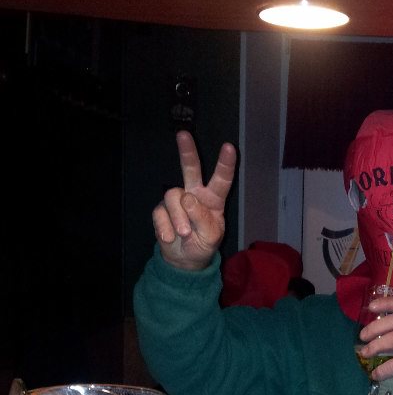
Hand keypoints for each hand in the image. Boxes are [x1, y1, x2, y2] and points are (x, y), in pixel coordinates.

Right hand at [153, 131, 237, 271]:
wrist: (184, 259)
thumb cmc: (203, 244)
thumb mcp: (210, 237)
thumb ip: (202, 218)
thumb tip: (187, 199)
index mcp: (214, 199)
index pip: (221, 180)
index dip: (225, 164)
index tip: (229, 147)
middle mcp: (195, 194)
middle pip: (191, 169)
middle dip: (187, 151)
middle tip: (183, 134)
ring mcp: (177, 200)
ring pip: (173, 196)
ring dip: (178, 218)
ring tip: (184, 234)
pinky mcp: (161, 210)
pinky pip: (160, 213)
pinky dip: (166, 228)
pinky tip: (171, 238)